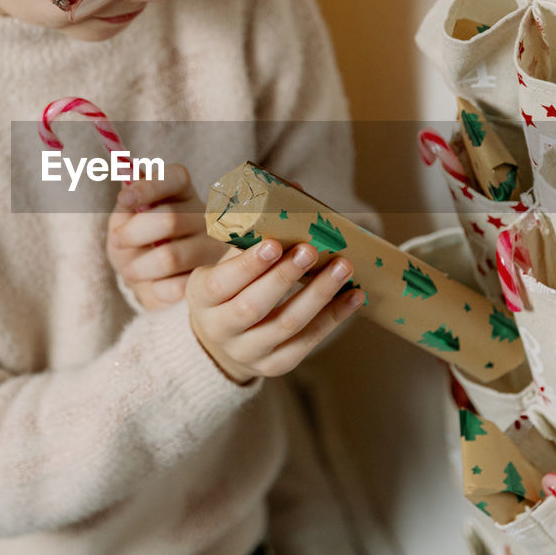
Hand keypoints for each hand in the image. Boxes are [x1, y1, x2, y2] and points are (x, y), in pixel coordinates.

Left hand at [107, 163, 228, 311]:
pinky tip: (154, 283)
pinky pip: (175, 286)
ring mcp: (210, 249)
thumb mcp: (124, 219)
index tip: (124, 199)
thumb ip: (126, 203)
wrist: (144, 280)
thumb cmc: (135, 242)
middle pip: (169, 219)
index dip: (149, 187)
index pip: (176, 178)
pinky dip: (154, 287)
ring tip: (129, 270)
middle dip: (133, 233)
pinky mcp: (209, 280)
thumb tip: (126, 181)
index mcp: (182, 192)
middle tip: (118, 241)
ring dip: (139, 266)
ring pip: (170, 257)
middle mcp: (203, 216)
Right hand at [186, 240, 366, 383]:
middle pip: (252, 307)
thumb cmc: (230, 287)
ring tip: (342, 267)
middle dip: (284, 277)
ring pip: (286, 325)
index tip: (273, 244)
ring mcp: (248, 351)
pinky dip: (333, 317)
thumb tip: (295, 189)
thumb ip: (253, 232)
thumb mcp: (226, 262)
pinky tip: (353, 296)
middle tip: (310, 250)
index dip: (247, 265)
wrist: (224, 341)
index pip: (221, 283)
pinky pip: (308, 342)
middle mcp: (220, 329)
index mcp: (202, 297)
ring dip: (317, 295)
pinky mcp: (275, 365)